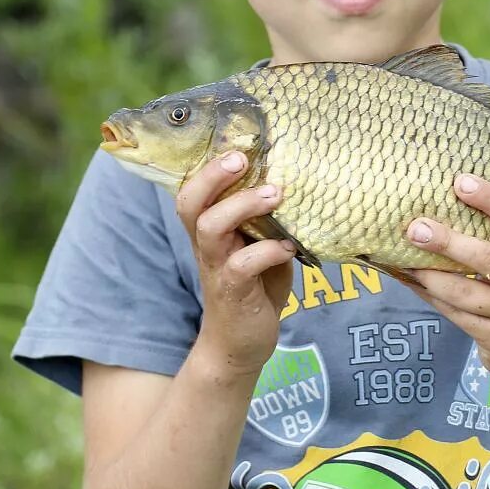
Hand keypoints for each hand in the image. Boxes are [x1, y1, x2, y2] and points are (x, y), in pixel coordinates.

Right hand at [175, 151, 294, 374]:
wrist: (240, 344)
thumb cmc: (255, 286)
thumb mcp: (260, 245)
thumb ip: (268, 219)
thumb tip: (298, 182)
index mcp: (209, 229)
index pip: (193, 190)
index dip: (206, 166)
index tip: (235, 144)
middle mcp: (206, 245)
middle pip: (191, 202)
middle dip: (213, 176)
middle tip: (242, 158)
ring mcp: (217, 268)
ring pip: (211, 228)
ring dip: (242, 206)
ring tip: (274, 194)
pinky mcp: (233, 292)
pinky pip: (243, 266)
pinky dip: (269, 251)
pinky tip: (290, 247)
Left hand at [404, 174, 489, 391]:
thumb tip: (452, 205)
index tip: (460, 182)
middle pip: (489, 258)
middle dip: (449, 242)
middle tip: (416, 228)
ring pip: (466, 291)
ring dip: (430, 274)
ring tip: (405, 258)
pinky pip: (457, 314)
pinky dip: (432, 297)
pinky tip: (414, 283)